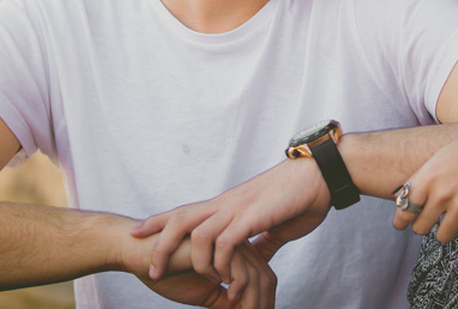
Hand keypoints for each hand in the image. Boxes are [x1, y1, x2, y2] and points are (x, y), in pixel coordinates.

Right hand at [123, 227, 276, 308]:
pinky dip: (237, 290)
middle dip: (265, 304)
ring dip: (253, 302)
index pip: (263, 277)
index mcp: (234, 252)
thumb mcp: (203, 294)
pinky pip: (236, 271)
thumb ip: (223, 301)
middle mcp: (233, 244)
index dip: (266, 301)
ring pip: (255, 275)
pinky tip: (228, 300)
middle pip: (265, 276)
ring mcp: (224, 241)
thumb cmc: (166, 271)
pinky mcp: (213, 243)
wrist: (136, 253)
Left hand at [131, 157, 329, 285]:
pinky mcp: (252, 216)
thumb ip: (260, 242)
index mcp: (228, 205)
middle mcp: (227, 204)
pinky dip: (220, 263)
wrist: (319, 176)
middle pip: (180, 218)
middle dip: (160, 242)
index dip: (160, 221)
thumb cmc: (300, 198)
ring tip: (192, 281)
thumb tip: (255, 259)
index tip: (138, 232)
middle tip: (150, 269)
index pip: (185, 211)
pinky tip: (225, 278)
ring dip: (191, 260)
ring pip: (197, 232)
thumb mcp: (274, 226)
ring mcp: (238, 209)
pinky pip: (225, 242)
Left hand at [394, 100, 457, 241]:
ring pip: (442, 237)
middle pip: (421, 228)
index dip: (401, 220)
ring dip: (445, 231)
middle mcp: (441, 194)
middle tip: (429, 222)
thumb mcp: (439, 158)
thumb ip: (424, 179)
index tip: (401, 224)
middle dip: (423, 225)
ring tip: (449, 222)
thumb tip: (409, 199)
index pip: (404, 209)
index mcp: (427, 177)